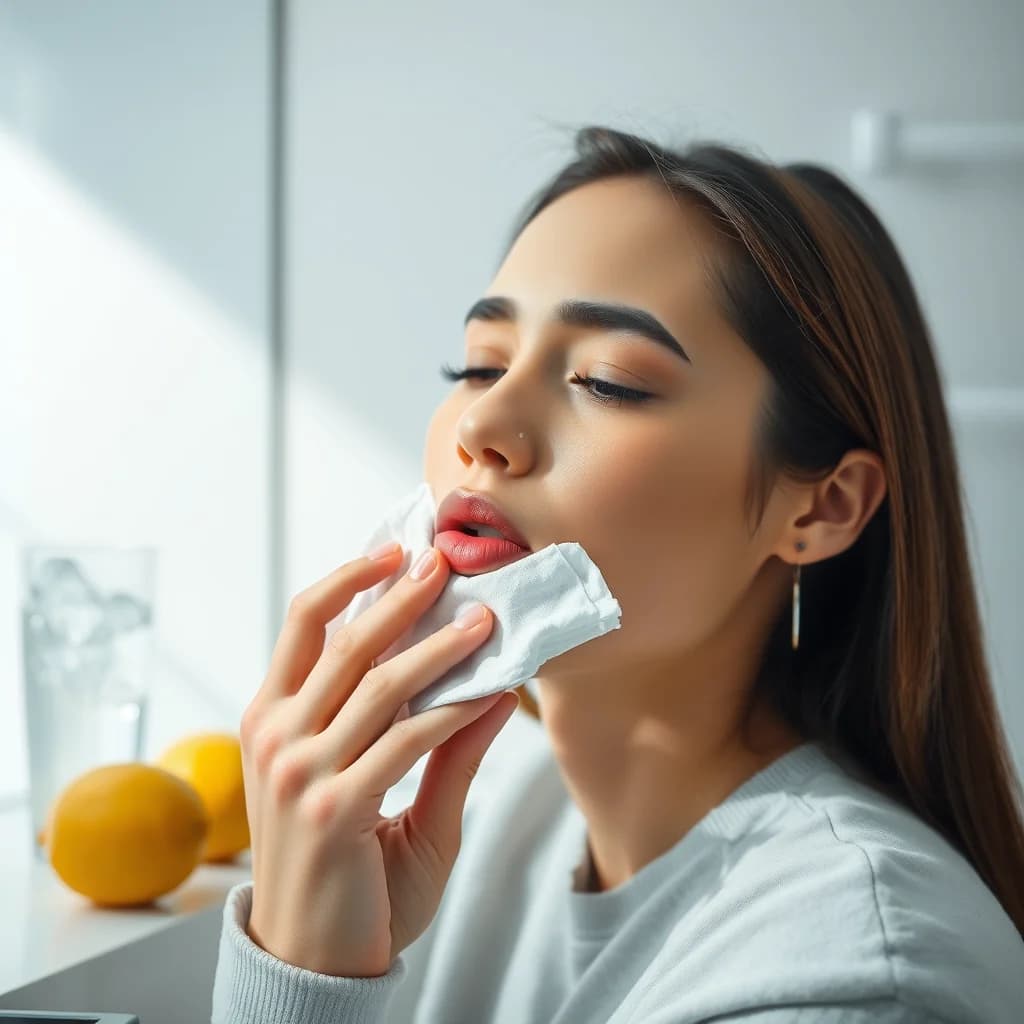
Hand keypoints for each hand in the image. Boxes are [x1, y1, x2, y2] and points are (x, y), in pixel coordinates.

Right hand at [239, 544, 517, 976]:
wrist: (313, 962)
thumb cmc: (341, 876)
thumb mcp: (375, 795)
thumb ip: (432, 743)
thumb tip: (487, 686)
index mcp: (271, 721)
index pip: (302, 625)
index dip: (347, 579)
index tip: (394, 551)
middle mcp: (276, 737)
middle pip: (343, 642)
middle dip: (399, 596)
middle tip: (444, 563)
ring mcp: (300, 771)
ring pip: (379, 684)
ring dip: (438, 647)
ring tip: (482, 620)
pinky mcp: (335, 808)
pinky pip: (408, 740)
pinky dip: (452, 711)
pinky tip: (487, 693)